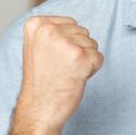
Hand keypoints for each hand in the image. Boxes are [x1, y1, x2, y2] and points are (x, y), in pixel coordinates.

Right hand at [15, 16, 102, 134]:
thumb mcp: (37, 47)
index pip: (70, 23)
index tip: (53, 59)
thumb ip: (53, 32)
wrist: (39, 110)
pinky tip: (75, 79)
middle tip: (60, 69)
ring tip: (66, 74)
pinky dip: (92, 70)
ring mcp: (65, 43)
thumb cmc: (41, 82)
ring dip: (84, 61)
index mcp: (36, 24)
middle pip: (83, 32)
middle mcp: (49, 30)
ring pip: (92, 44)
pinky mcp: (81, 57)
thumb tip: (75, 25)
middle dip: (77, 51)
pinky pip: (99, 58)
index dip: (68, 44)